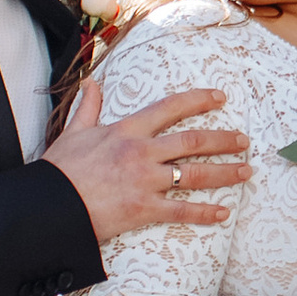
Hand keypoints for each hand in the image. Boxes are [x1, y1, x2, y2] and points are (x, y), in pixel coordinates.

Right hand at [46, 80, 248, 240]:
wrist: (50, 205)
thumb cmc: (60, 170)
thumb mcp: (73, 132)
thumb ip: (88, 107)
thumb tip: (91, 82)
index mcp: (127, 130)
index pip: (170, 108)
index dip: (198, 100)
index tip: (220, 98)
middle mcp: (141, 152)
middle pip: (193, 141)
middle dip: (223, 140)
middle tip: (244, 141)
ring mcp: (145, 181)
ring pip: (195, 174)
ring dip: (225, 173)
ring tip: (246, 171)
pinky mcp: (144, 209)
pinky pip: (182, 211)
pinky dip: (205, 212)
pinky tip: (223, 213)